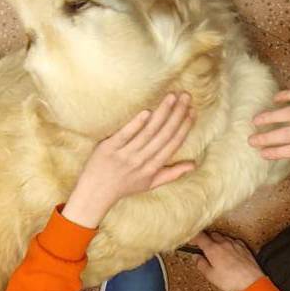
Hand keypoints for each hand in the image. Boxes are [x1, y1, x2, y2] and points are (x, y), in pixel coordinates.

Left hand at [65, 94, 195, 227]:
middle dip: (177, 114)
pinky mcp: (108, 148)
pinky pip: (125, 135)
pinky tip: (147, 111)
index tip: (193, 111)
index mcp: (152, 168)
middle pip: (164, 135)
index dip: (184, 127)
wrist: (95, 193)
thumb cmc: (124, 186)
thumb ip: (172, 173)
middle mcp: (141, 161)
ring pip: (148, 132)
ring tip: (171, 96)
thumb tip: (194, 165)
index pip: (173, 144)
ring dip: (162, 113)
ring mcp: (125, 155)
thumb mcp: (150, 183)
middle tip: (186, 96)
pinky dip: (136, 124)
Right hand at [190, 230, 264, 290]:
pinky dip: (228, 243)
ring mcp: (235, 244)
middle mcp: (224, 243)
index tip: (191, 240)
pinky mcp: (244, 248)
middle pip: (211, 234)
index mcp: (213, 249)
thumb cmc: (232, 280)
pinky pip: (233, 240)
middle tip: (202, 245)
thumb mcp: (210, 275)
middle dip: (206, 238)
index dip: (194, 237)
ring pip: (223, 236)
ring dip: (217, 240)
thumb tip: (196, 257)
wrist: (251, 283)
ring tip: (215, 249)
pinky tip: (228, 250)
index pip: (200, 236)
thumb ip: (201, 264)